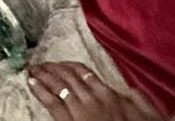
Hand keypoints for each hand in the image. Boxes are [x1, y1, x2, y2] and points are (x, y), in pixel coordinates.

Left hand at [29, 63, 162, 120]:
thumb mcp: (143, 112)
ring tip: (32, 68)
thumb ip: (135, 98)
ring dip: (43, 75)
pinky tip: (31, 82)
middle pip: (68, 76)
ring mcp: (80, 109)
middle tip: (39, 62)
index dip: (68, 66)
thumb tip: (128, 90)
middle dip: (52, 68)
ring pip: (58, 85)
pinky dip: (40, 90)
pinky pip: (52, 102)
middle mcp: (92, 97)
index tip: (60, 63)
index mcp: (109, 93)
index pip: (84, 72)